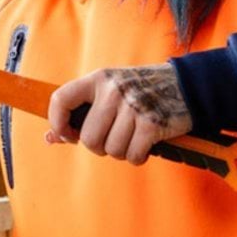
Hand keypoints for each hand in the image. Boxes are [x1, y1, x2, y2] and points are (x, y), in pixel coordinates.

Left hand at [46, 63, 192, 164]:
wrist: (186, 85)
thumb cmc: (141, 90)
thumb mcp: (110, 90)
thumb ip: (81, 112)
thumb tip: (50, 138)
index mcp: (98, 79)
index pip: (61, 99)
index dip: (57, 123)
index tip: (68, 135)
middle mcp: (113, 91)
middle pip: (88, 138)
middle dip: (99, 146)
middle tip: (112, 138)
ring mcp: (133, 107)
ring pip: (111, 150)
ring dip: (121, 152)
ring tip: (132, 138)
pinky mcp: (152, 123)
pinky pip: (132, 156)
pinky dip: (138, 157)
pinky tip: (144, 145)